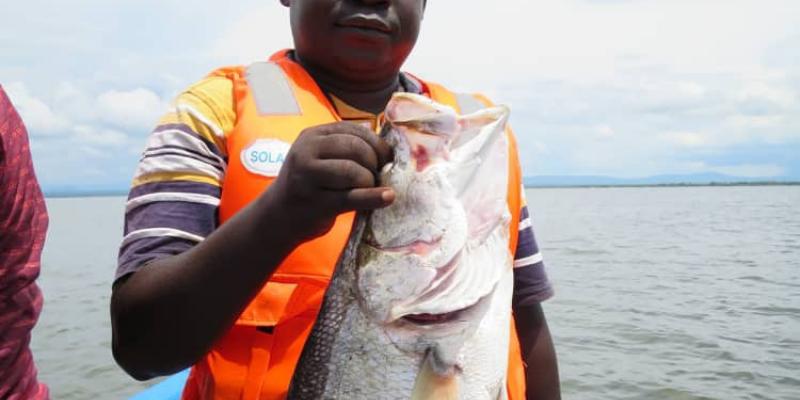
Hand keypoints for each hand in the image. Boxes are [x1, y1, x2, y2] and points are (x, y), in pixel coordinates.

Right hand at [266, 122, 394, 239]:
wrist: (277, 217)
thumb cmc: (308, 185)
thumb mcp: (319, 158)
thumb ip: (345, 149)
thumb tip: (387, 149)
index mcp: (312, 136)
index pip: (353, 130)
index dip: (377, 143)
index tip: (387, 157)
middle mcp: (306, 152)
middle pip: (355, 148)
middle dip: (375, 161)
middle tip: (379, 175)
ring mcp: (308, 178)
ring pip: (354, 171)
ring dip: (371, 181)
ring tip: (371, 188)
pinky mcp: (316, 203)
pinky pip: (352, 197)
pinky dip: (373, 197)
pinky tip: (388, 197)